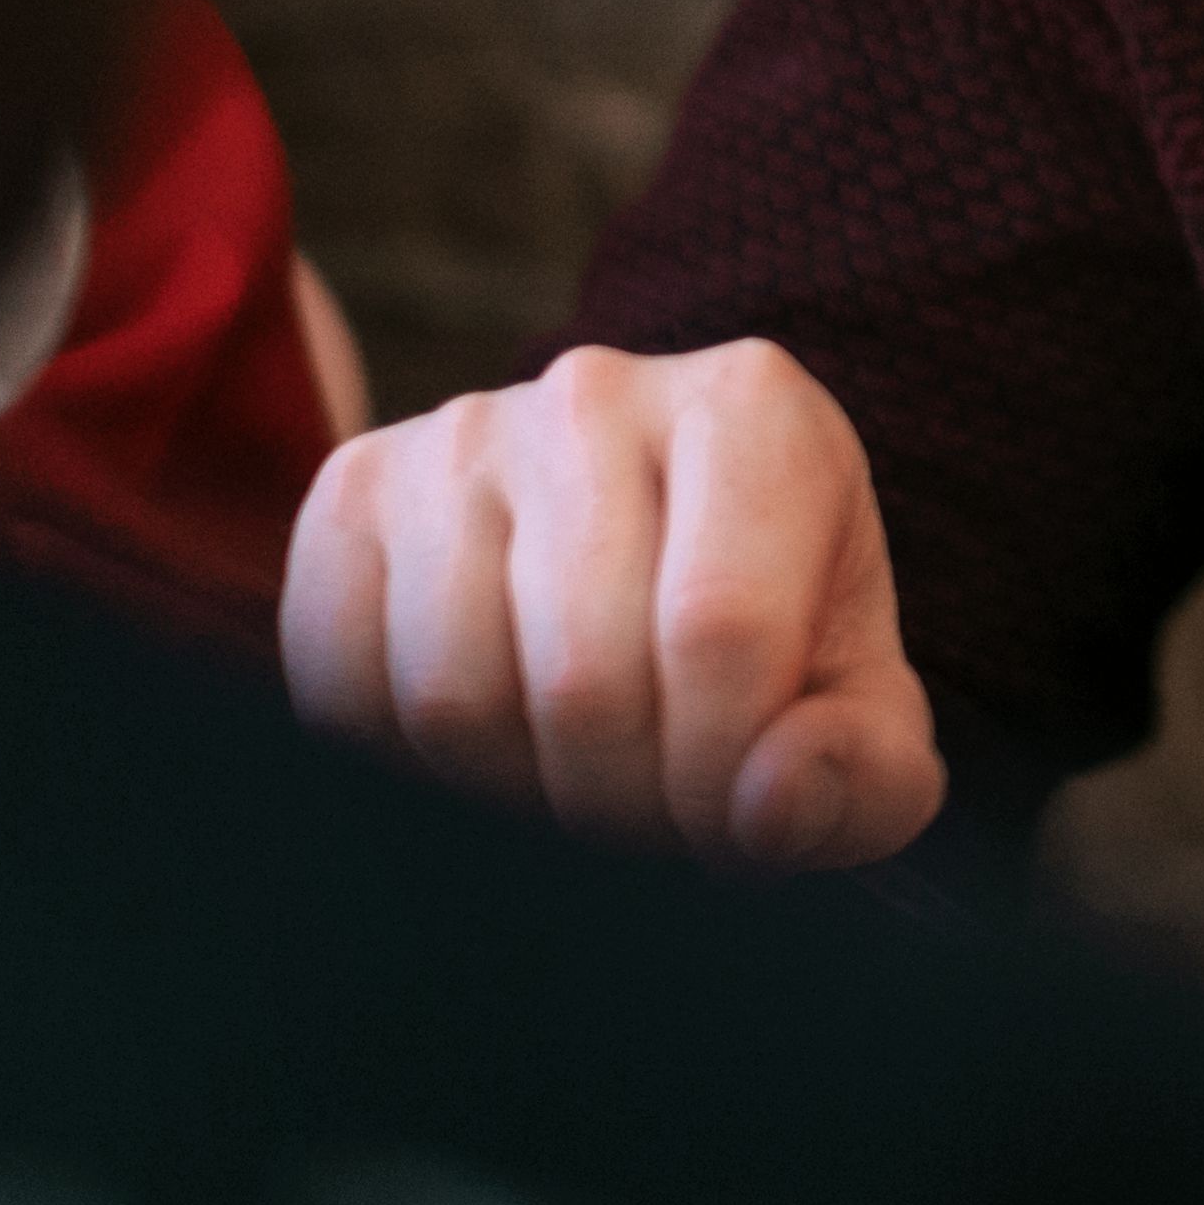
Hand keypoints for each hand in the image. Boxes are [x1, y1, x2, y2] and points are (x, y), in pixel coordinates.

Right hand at [281, 338, 944, 868]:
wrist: (651, 572)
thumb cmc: (778, 655)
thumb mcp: (865, 726)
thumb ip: (863, 780)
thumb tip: (771, 801)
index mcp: (755, 410)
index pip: (719, 632)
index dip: (717, 776)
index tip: (731, 814)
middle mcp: (597, 390)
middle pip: (581, 678)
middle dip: (621, 801)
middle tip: (651, 810)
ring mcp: (458, 432)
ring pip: (451, 693)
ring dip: (515, 790)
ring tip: (578, 772)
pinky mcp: (353, 487)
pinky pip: (339, 672)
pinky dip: (405, 755)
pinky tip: (491, 732)